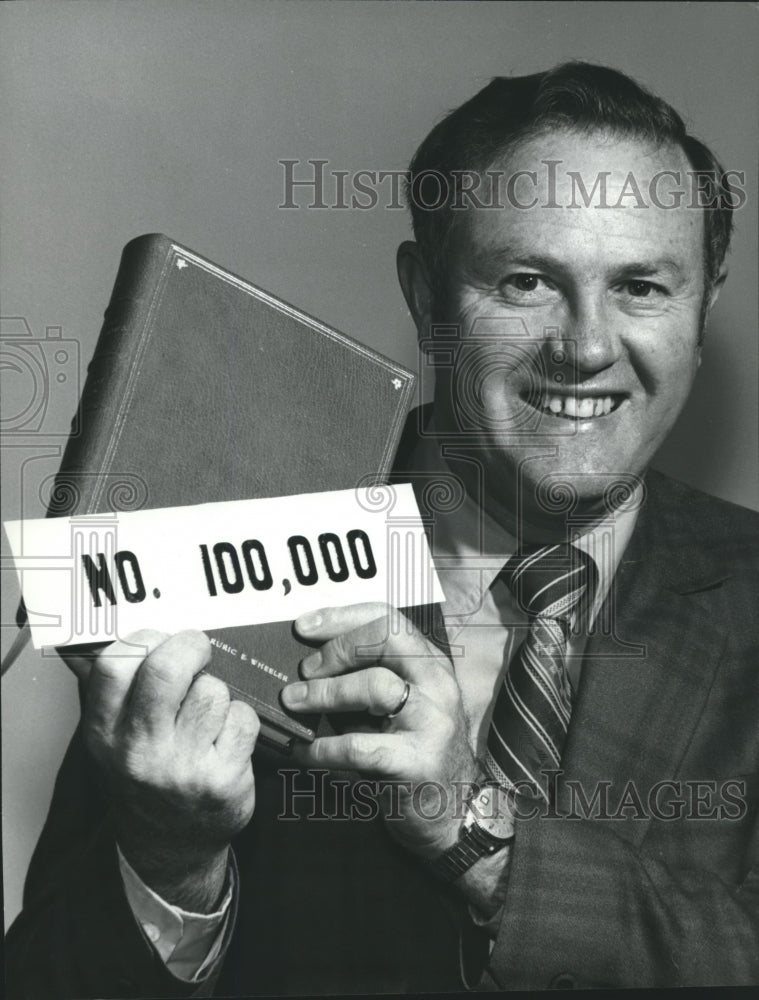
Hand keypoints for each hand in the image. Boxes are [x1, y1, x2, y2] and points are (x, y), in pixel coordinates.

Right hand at [68, 629, 259, 910]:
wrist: (170, 846)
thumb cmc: (145, 776)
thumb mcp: (114, 737)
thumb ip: (107, 686)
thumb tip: (85, 634)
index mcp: (106, 732)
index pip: (114, 665)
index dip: (145, 639)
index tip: (161, 639)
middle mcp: (139, 750)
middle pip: (167, 668)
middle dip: (190, 646)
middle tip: (198, 651)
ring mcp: (181, 767)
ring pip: (212, 690)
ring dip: (217, 692)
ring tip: (206, 714)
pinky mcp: (222, 780)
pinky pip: (243, 717)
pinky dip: (240, 719)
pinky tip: (226, 738)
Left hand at [282, 603, 477, 859]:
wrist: (452, 814)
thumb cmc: (411, 753)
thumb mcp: (397, 706)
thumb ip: (364, 679)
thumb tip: (306, 663)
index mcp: (430, 665)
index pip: (389, 619)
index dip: (342, 617)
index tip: (303, 625)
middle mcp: (437, 686)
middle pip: (389, 639)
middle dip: (339, 648)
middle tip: (305, 670)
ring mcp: (432, 723)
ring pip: (377, 686)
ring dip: (326, 692)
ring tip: (294, 702)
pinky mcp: (416, 763)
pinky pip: (360, 746)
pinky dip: (323, 747)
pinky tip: (303, 751)